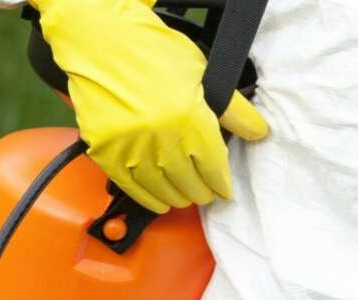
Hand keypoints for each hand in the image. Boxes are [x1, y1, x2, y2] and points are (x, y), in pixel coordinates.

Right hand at [35, 0, 268, 212]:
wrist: (100, 40)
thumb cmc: (152, 51)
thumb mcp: (202, 74)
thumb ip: (234, 109)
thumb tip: (258, 132)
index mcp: (191, 120)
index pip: (215, 170)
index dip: (222, 184)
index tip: (224, 190)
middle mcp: (162, 139)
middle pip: (191, 186)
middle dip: (202, 192)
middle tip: (205, 191)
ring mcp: (132, 149)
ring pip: (164, 191)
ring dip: (179, 197)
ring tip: (185, 194)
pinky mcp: (107, 153)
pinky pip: (133, 189)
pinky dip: (150, 199)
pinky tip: (160, 200)